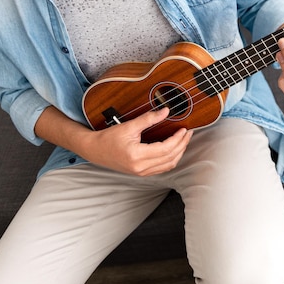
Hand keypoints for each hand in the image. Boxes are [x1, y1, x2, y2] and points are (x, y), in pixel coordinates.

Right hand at [35, 106, 192, 176]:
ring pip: (168, 165)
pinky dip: (172, 159)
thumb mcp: (128, 126)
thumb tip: (166, 111)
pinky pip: (162, 168)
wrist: (94, 150)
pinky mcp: (142, 173)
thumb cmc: (108, 138)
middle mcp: (140, 167)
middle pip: (170, 158)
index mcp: (137, 156)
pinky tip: (175, 149)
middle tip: (188, 132)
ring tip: (184, 139)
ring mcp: (141, 172)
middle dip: (182, 145)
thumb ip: (148, 119)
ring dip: (179, 152)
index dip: (178, 139)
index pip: (166, 149)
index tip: (184, 129)